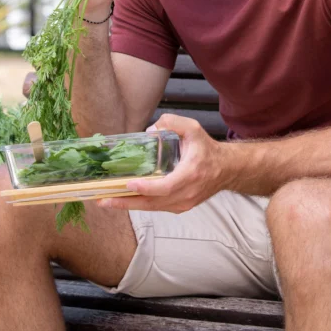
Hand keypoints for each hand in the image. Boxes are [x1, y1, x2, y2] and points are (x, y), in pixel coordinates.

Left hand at [97, 114, 230, 213]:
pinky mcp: (181, 207)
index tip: (128, 184)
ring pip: (153, 208)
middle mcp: (187, 193)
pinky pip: (157, 208)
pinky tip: (124, 200)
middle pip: (153, 203)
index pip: (166, 187)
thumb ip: (172, 122)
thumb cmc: (207, 149)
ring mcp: (184, 203)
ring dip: (129, 205)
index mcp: (190, 174)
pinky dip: (140, 205)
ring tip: (106, 202)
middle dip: (126, 202)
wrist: (226, 169)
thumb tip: (151, 130)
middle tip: (103, 200)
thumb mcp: (193, 128)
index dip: (146, 188)